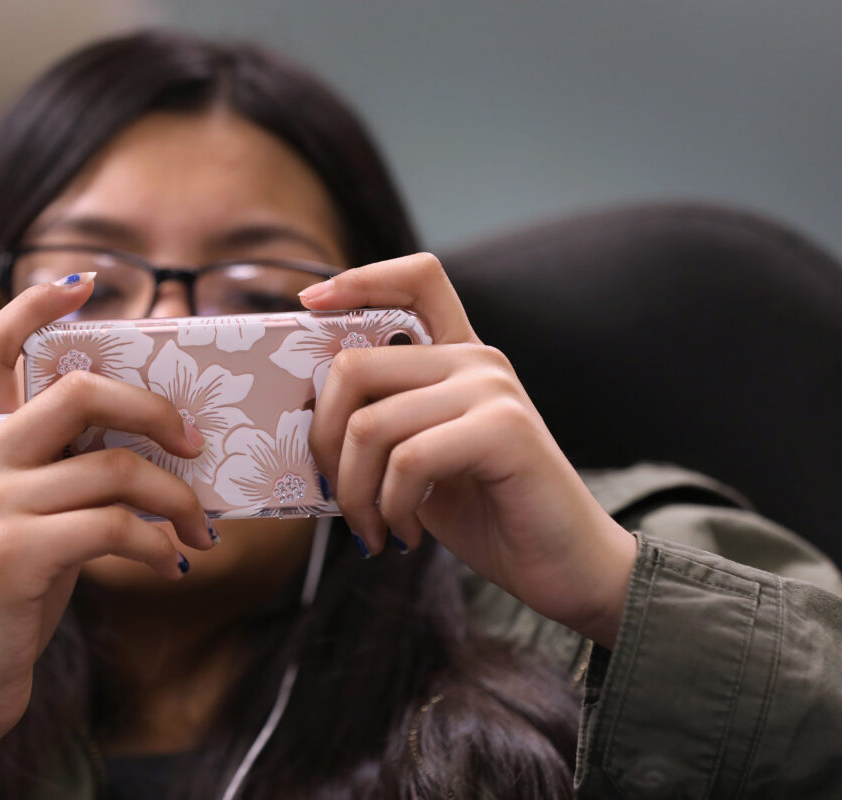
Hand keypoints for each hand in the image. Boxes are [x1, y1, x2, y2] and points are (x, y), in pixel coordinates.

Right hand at [0, 277, 214, 797]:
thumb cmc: (7, 595)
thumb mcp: (25, 517)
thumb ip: (62, 467)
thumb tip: (152, 437)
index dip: (34, 304)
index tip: (85, 281)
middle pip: (81, 390)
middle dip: (154, 409)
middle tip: (195, 443)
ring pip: (117, 468)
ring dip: (177, 500)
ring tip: (201, 532)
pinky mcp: (16, 553)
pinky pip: (115, 527)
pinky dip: (157, 544)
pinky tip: (169, 564)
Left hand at [301, 253, 637, 648]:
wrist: (563, 567)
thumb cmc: (486, 513)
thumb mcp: (418, 461)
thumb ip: (381, 423)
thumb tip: (303, 416)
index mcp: (458, 358)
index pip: (417, 279)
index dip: (359, 280)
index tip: (309, 305)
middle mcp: (476, 360)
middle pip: (354, 366)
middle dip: (322, 441)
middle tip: (337, 496)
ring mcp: (492, 390)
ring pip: (370, 424)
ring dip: (354, 492)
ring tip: (372, 529)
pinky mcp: (505, 429)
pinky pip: (408, 459)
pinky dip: (390, 508)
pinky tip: (405, 535)